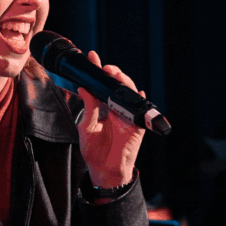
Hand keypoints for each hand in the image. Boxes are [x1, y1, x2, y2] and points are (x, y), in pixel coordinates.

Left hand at [77, 51, 145, 187]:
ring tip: (116, 75)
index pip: (99, 84)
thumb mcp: (86, 127)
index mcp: (101, 106)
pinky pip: (141, 110)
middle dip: (112, 73)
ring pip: (128, 93)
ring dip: (124, 82)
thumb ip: (89, 109)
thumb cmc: (94, 150)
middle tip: (105, 67)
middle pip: (115, 85)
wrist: (105, 169)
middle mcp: (115, 107)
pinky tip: (137, 92)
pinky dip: (140, 100)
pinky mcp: (137, 125)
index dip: (97, 70)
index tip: (92, 56)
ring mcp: (127, 115)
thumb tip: (84, 89)